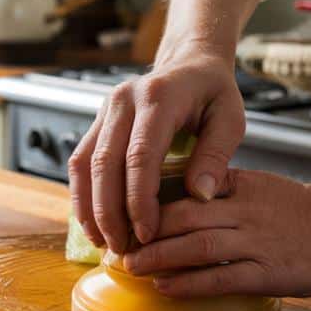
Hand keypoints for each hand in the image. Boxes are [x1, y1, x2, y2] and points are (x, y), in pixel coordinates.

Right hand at [68, 47, 246, 254]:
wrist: (190, 62)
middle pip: (104, 163)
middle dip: (109, 212)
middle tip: (121, 248)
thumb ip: (216, 155)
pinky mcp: (97, 122)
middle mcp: (123, 100)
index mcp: (158, 97)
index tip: (147, 233)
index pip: (140, 155)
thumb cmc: (212, 93)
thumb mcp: (230, 118)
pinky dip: (83, 195)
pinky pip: (80, 161)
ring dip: (90, 207)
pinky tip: (93, 222)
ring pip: (84, 164)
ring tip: (103, 242)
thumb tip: (200, 197)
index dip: (139, 199)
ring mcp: (105, 110)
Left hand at [120, 169, 310, 297]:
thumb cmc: (301, 211)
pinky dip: (190, 283)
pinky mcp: (269, 272)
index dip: (149, 202)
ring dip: (159, 258)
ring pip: (196, 246)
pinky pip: (221, 278)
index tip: (123, 213)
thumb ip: (220, 188)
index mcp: (239, 186)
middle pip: (182, 217)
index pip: (184, 188)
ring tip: (131, 267)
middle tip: (115, 244)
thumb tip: (172, 195)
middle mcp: (244, 212)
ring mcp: (256, 242)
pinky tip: (165, 288)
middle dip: (144, 231)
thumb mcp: (258, 185)